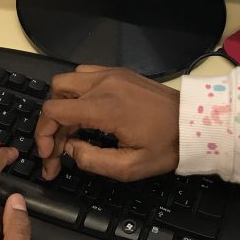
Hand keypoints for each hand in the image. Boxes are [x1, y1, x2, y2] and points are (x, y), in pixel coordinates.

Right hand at [35, 65, 179, 181]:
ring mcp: (111, 74)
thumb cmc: (166, 147)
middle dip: (51, 119)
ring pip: (68, 79)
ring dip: (63, 103)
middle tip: (60, 144)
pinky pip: (86, 74)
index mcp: (103, 106)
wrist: (195, 123)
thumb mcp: (129, 167)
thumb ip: (91, 160)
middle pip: (55, 91)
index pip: (53, 111)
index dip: (43, 134)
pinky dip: (78, 92)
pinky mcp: (120, 72)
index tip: (51, 156)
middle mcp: (103, 83)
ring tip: (72, 129)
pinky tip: (88, 113)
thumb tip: (69, 149)